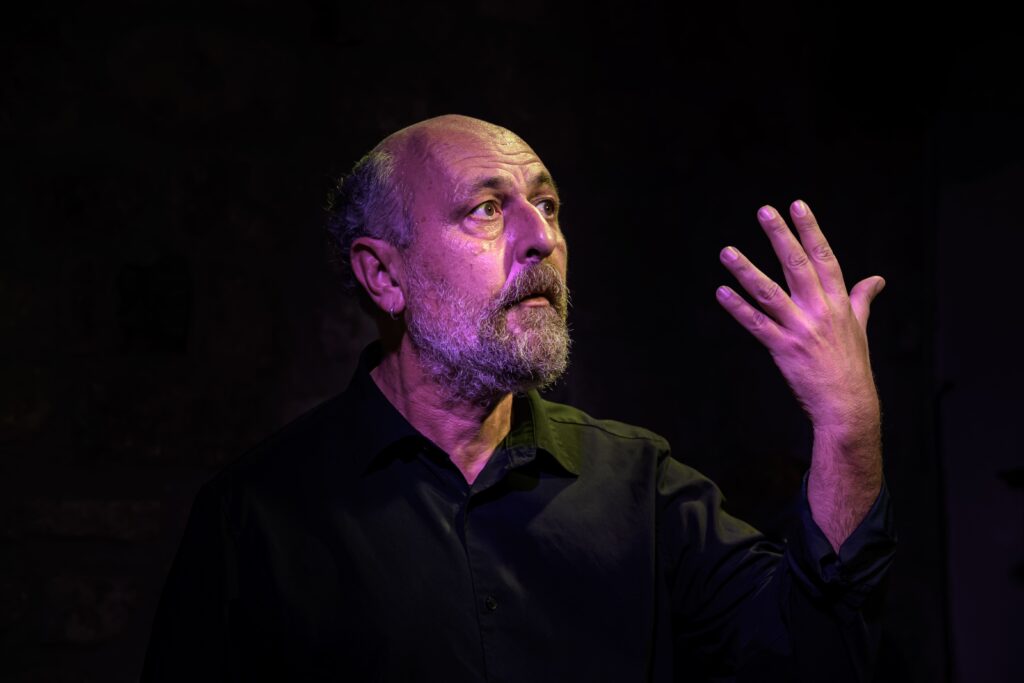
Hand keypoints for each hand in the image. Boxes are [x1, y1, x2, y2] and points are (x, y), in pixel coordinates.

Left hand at [715, 200, 884, 437]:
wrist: (847, 405)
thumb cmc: (851, 365)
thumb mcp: (859, 328)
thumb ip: (862, 299)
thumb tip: (877, 279)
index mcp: (838, 303)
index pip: (825, 258)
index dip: (810, 230)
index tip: (798, 205)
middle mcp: (820, 311)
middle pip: (797, 266)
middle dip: (780, 236)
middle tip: (764, 211)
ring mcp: (800, 329)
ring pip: (770, 293)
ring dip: (746, 271)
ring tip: (727, 251)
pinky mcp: (783, 349)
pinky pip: (756, 324)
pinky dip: (737, 308)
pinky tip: (721, 292)